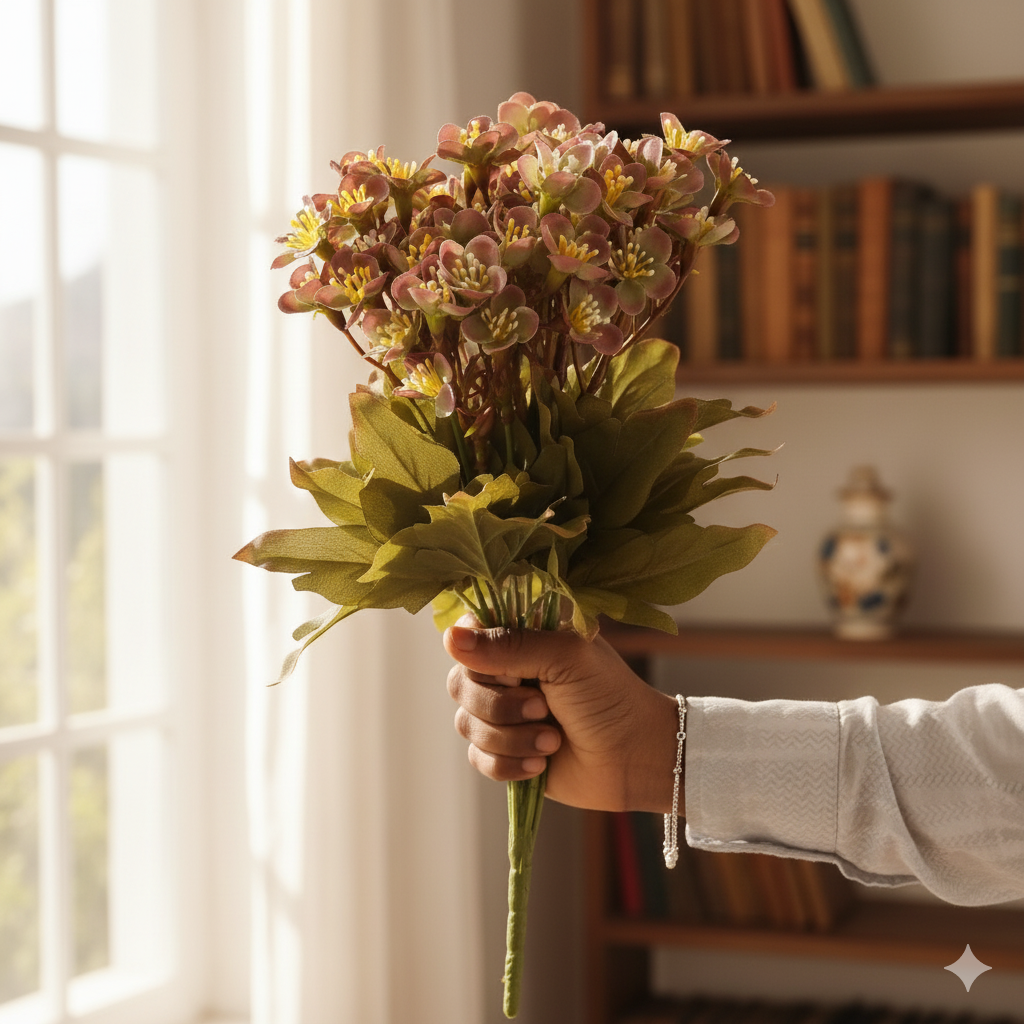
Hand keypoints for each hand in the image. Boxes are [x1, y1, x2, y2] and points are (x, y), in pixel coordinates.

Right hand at [444, 621, 680, 813]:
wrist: (637, 757)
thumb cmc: (609, 696)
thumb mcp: (564, 658)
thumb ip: (509, 645)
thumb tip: (449, 638)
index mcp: (520, 637)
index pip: (468, 633)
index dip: (478, 656)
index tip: (510, 672)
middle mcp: (506, 672)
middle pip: (459, 683)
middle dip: (499, 705)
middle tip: (542, 708)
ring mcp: (504, 713)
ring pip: (466, 724)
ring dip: (511, 738)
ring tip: (552, 740)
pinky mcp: (505, 752)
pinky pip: (478, 758)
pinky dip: (509, 764)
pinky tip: (542, 763)